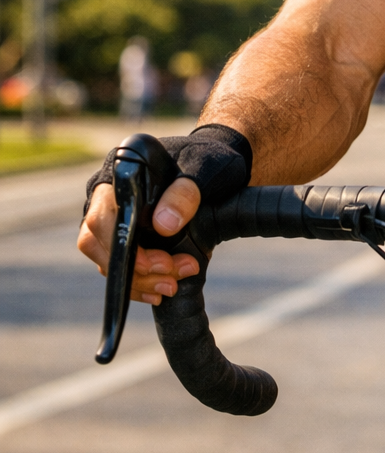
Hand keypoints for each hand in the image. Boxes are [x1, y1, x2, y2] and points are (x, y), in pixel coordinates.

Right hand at [76, 123, 251, 303]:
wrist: (217, 167)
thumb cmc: (208, 161)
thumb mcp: (205, 169)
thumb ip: (186, 192)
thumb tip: (163, 224)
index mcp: (121, 173)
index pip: (103, 215)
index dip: (123, 245)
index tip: (154, 264)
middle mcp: (109, 196)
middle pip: (99, 241)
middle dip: (134, 270)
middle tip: (171, 279)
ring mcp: (115, 218)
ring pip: (107, 259)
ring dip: (138, 281)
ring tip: (171, 286)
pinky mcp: (128, 237)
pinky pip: (120, 266)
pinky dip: (139, 283)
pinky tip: (160, 291)